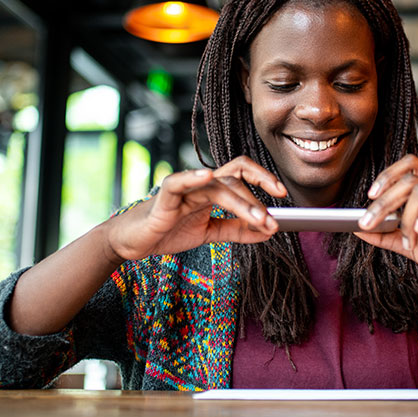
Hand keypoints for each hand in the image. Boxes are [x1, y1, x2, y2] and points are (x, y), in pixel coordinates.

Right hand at [104, 156, 286, 261]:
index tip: (283, 194)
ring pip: (217, 185)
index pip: (242, 174)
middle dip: (258, 196)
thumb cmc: (169, 230)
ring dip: (242, 203)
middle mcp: (200, 184)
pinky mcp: (165, 198)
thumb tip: (268, 232)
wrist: (134, 242)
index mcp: (212, 189)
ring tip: (259, 219)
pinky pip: (179, 182)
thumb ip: (237, 231)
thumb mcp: (210, 233)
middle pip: (235, 177)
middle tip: (273, 219)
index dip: (263, 179)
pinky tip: (207, 176)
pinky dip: (192, 177)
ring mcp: (183, 188)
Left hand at [355, 155, 417, 297]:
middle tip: (368, 222)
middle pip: (408, 178)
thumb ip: (385, 236)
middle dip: (383, 201)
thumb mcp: (410, 247)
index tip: (370, 196)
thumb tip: (357, 228)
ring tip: (408, 241)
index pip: (408, 168)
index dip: (387, 175)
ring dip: (406, 216)